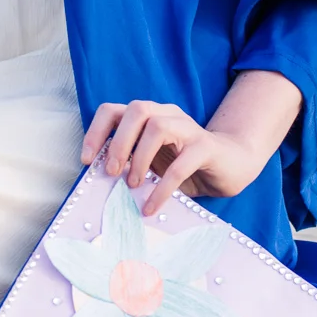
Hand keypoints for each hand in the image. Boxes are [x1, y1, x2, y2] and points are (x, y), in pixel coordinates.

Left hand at [81, 99, 265, 216]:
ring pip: (158, 127)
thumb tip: (98, 180)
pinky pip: (181, 163)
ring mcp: (188, 128)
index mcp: (149, 116)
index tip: (86, 160)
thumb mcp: (151, 162)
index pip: (113, 110)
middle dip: (118, 142)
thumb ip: (129, 163)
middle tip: (111, 173)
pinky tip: (152, 206)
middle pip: (137, 110)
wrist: (230, 166)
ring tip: (133, 185)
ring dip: (139, 158)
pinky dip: (162, 187)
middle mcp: (167, 114)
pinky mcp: (206, 147)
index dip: (96, 132)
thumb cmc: (184, 165)